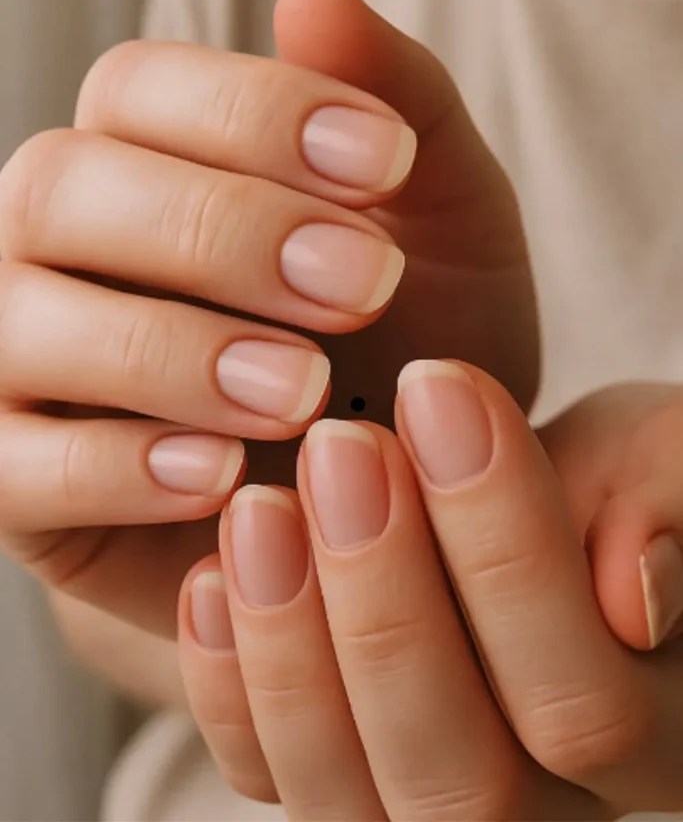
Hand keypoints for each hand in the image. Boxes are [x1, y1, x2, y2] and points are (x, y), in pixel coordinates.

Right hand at [0, 0, 535, 637]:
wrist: (387, 495)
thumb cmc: (410, 342)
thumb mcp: (443, 220)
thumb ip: (398, 101)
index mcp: (142, 158)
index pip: (138, 86)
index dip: (256, 110)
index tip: (389, 160)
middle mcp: (56, 243)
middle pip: (66, 186)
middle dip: (220, 231)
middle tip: (362, 287)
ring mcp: (20, 361)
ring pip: (24, 320)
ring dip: (171, 350)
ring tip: (305, 392)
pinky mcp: (13, 484)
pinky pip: (13, 467)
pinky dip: (115, 468)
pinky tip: (224, 479)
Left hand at [178, 363, 682, 818]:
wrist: (536, 512)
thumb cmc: (610, 479)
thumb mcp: (653, 457)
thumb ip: (662, 502)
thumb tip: (633, 593)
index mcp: (658, 738)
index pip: (585, 707)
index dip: (507, 554)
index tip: (439, 388)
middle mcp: (550, 811)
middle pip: (465, 778)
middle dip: (386, 598)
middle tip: (342, 448)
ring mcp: (430, 802)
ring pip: (350, 800)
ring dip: (291, 645)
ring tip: (261, 507)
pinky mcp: (341, 775)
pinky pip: (270, 778)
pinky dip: (231, 689)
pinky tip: (213, 579)